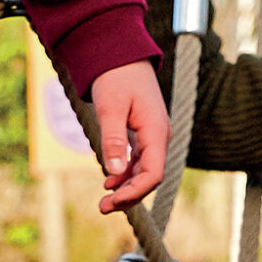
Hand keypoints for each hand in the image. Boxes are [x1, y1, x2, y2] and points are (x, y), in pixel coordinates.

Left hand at [87, 60, 167, 213]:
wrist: (120, 54)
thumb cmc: (116, 77)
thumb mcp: (110, 108)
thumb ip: (113, 139)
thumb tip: (113, 172)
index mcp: (156, 131)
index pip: (153, 174)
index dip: (135, 191)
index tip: (112, 200)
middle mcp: (159, 136)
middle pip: (150, 177)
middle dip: (129, 195)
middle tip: (102, 208)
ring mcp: (153, 135)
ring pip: (145, 171)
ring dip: (126, 188)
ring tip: (104, 202)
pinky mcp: (144, 132)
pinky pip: (139, 161)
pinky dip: (126, 174)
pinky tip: (110, 180)